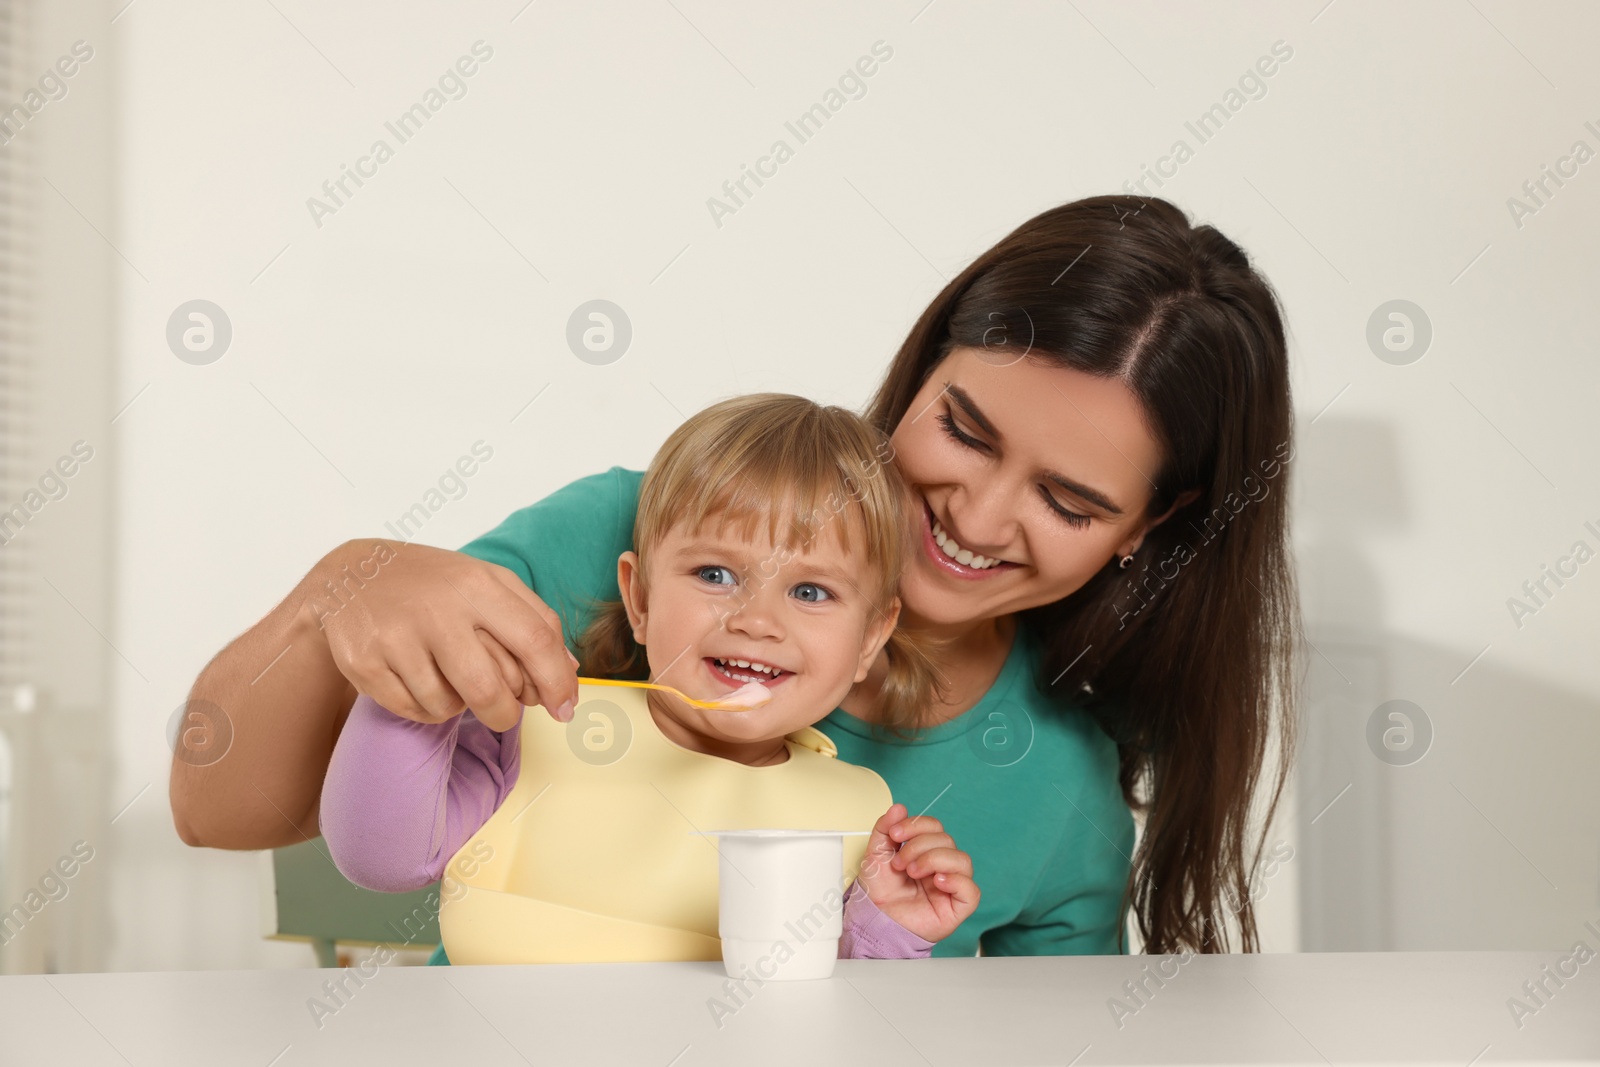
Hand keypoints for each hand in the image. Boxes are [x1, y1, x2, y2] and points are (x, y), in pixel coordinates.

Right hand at [316, 540, 580, 730]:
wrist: (350, 574)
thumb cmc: (432, 583)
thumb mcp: (486, 582)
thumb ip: (534, 620)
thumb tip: (570, 672)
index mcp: (477, 584)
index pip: (535, 640)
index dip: (557, 682)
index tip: (565, 709)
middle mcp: (437, 610)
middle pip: (489, 690)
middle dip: (505, 714)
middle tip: (504, 712)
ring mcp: (397, 638)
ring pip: (449, 707)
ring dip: (459, 707)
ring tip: (449, 676)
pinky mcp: (365, 664)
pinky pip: (414, 710)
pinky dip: (426, 707)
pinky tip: (419, 679)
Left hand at [855, 803, 979, 943]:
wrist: (874, 920)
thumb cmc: (878, 891)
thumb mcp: (876, 853)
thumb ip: (885, 828)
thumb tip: (899, 808)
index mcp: (926, 851)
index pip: (934, 827)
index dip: (916, 825)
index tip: (895, 834)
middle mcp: (941, 866)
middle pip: (946, 840)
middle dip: (919, 846)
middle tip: (900, 862)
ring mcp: (951, 886)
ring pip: (962, 860)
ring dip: (934, 859)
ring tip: (913, 871)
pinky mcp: (956, 907)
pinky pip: (971, 891)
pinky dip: (956, 881)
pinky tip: (937, 881)